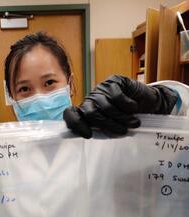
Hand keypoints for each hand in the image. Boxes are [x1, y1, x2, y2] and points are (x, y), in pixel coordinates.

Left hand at [63, 75, 177, 137]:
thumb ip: (101, 130)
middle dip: (108, 125)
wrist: (147, 102)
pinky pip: (117, 97)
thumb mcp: (113, 126)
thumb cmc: (127, 117)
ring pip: (106, 107)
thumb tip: (91, 135)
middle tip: (122, 131)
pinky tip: (134, 108)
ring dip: (122, 118)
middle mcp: (91, 99)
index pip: (71, 115)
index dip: (76, 124)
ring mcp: (102, 89)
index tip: (88, 135)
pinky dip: (127, 106)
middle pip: (91, 113)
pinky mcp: (114, 81)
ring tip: (133, 123)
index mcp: (86, 111)